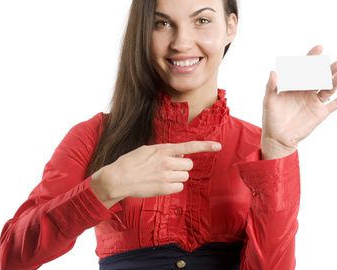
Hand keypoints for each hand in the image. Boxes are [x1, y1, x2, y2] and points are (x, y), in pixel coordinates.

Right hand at [92, 141, 221, 201]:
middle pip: (189, 164)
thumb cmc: (130, 162)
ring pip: (185, 176)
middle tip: (168, 167)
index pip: (189, 146)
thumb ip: (165, 151)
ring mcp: (166, 176)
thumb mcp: (147, 150)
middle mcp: (167, 162)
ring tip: (161, 175)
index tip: (218, 146)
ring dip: (177, 176)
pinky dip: (173, 186)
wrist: (118, 178)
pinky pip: (179, 187)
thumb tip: (181, 155)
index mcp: (163, 149)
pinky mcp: (164, 189)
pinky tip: (161, 183)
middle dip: (182, 166)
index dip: (205, 146)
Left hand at [261, 45, 336, 158]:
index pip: (304, 68)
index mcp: (294, 85)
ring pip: (327, 88)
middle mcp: (306, 91)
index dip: (311, 58)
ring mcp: (314, 101)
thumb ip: (271, 86)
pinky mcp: (321, 112)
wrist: (278, 138)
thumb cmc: (271, 118)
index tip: (319, 48)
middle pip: (319, 76)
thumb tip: (273, 71)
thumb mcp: (269, 100)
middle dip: (326, 68)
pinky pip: (336, 103)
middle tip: (335, 61)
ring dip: (334, 80)